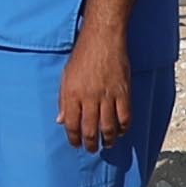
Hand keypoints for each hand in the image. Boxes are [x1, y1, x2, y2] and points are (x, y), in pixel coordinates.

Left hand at [60, 27, 136, 150]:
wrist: (103, 38)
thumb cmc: (82, 55)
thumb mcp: (66, 76)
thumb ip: (63, 100)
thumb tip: (60, 121)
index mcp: (72, 94)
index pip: (71, 125)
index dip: (74, 138)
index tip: (76, 144)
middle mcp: (89, 97)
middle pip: (90, 129)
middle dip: (90, 144)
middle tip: (91, 149)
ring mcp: (107, 95)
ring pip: (108, 127)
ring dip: (107, 140)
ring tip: (106, 144)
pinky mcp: (123, 92)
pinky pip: (125, 117)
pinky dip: (123, 128)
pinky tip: (120, 131)